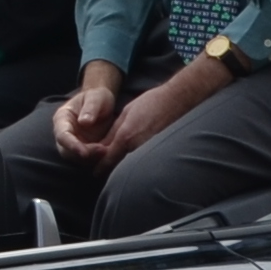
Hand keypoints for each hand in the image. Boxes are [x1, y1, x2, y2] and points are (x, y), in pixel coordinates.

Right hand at [53, 75, 124, 165]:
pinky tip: (110, 154)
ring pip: (78, 159)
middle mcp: (65, 134)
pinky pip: (89, 160)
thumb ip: (90, 108)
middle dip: (84, 155)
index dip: (71, 145)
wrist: (102, 103)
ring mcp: (74, 143)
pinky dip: (99, 160)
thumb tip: (84, 122)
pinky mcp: (85, 150)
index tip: (84, 152)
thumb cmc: (97, 97)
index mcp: (62, 119)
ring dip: (92, 159)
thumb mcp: (96, 97)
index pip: (62, 135)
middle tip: (103, 151)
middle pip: (68, 151)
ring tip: (109, 151)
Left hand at [106, 55, 227, 162]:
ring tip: (117, 161)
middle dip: (108, 168)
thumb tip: (101, 147)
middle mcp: (136, 148)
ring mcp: (148, 151)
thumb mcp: (125, 114)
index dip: (98, 167)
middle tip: (102, 165)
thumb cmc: (151, 103)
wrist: (176, 100)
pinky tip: (134, 157)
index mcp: (125, 138)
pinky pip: (141, 161)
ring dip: (121, 166)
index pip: (106, 162)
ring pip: (129, 166)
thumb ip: (113, 132)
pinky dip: (134, 162)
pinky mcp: (157, 152)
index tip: (94, 169)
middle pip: (117, 167)